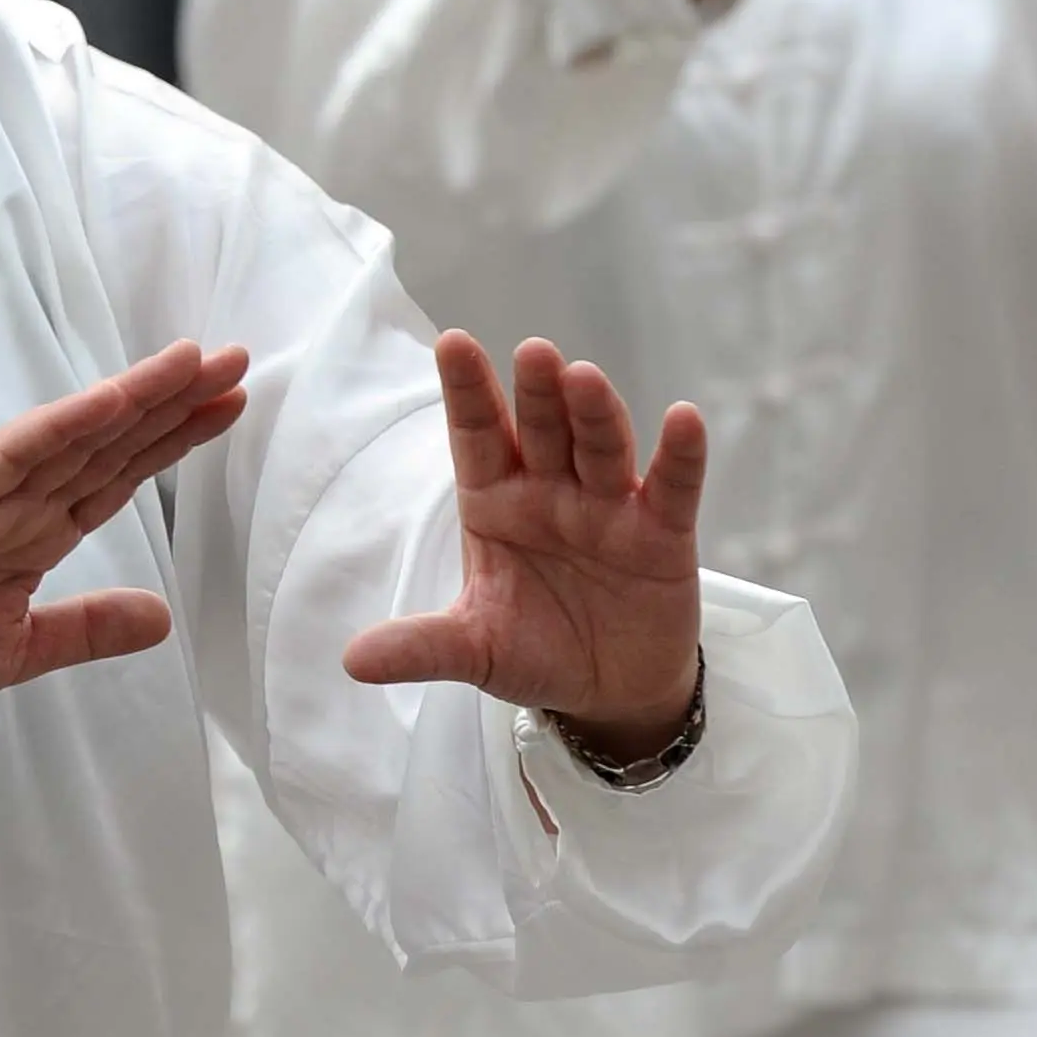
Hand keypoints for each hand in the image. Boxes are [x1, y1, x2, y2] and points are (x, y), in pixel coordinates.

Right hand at [0, 342, 250, 723]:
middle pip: (111, 443)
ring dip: (133, 398)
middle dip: (173, 403)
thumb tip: (161, 616)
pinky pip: (15, 454)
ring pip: (74, 435)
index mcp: (36, 536)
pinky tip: (108, 401)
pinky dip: (61, 425)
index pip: (119, 475)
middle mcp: (21, 505)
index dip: (173, 439)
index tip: (229, 406)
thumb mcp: (21, 652)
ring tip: (192, 361)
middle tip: (236, 360)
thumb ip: (86, 628)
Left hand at [344, 333, 704, 757]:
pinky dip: (680, 456)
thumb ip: (423, 646)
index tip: (452, 344)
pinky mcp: (662, 534)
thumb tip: (353, 661)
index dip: (468, 392)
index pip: (476, 436)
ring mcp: (606, 507)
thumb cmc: (536, 650)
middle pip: (540, 430)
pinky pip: (671, 488)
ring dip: (594, 413)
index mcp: (494, 501)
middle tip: (532, 353)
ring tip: (584, 377)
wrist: (611, 692)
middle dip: (535, 393)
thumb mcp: (475, 649)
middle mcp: (548, 491)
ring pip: (600, 448)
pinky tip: (683, 420)